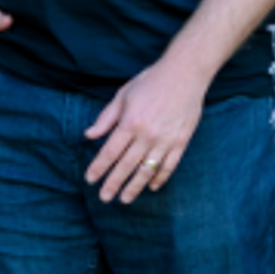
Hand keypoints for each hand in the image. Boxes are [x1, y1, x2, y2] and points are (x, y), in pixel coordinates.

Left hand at [84, 57, 208, 205]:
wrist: (184, 74)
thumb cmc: (150, 81)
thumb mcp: (123, 95)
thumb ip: (106, 118)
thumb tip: (89, 135)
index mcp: (130, 123)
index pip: (110, 152)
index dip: (98, 168)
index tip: (90, 179)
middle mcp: (147, 135)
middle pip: (126, 166)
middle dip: (113, 184)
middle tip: (104, 198)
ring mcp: (166, 140)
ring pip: (147, 171)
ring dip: (135, 187)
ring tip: (125, 199)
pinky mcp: (181, 142)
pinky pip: (169, 166)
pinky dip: (160, 178)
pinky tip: (151, 187)